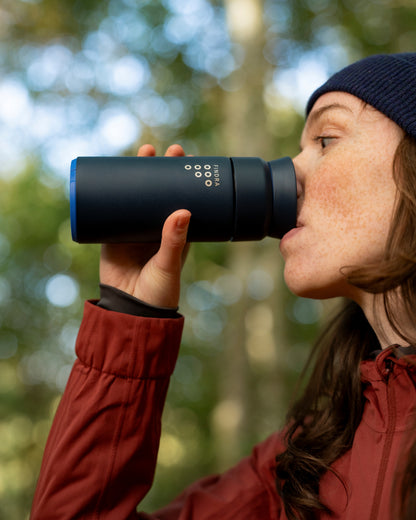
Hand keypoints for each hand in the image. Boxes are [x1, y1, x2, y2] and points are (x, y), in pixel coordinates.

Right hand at [100, 144, 190, 308]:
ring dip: (135, 174)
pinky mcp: (112, 234)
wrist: (129, 310)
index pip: (180, 199)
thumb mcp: (169, 265)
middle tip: (163, 150)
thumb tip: (183, 211)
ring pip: (135, 195)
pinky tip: (110, 172)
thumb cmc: (158, 292)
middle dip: (159, 170)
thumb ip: (174, 242)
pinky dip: (110, 192)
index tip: (185, 160)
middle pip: (157, 191)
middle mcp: (155, 227)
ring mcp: (133, 228)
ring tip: (142, 152)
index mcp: (175, 233)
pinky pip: (111, 208)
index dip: (182, 180)